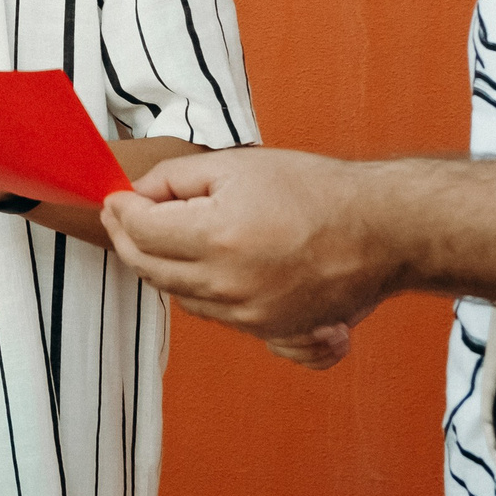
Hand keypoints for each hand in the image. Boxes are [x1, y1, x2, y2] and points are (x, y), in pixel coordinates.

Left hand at [98, 149, 395, 348]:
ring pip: (177, 294)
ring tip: (158, 233)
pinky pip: (212, 311)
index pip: (140, 231)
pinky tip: (199, 260)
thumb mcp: (237, 165)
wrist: (380, 232)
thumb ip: (177, 179)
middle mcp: (228, 284)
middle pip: (149, 269)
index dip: (120, 211)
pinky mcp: (267, 330)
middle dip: (127, 240)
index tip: (114, 198)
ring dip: (159, 265)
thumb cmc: (315, 191)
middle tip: (121, 216)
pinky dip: (195, 286)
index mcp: (217, 238)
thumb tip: (139, 194)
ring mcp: (248, 315)